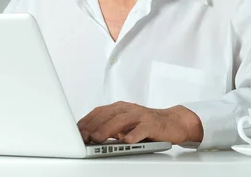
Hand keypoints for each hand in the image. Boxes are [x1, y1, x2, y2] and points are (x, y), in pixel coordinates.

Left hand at [77, 101, 203, 144]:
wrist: (173, 122)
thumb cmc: (146, 124)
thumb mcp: (125, 126)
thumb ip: (110, 128)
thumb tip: (90, 136)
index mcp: (120, 108)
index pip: (99, 112)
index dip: (87, 121)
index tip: (77, 131)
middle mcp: (129, 109)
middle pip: (108, 115)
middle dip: (94, 125)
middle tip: (84, 136)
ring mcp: (141, 116)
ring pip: (122, 120)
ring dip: (108, 129)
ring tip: (98, 138)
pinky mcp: (153, 124)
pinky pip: (142, 129)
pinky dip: (133, 135)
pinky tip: (126, 140)